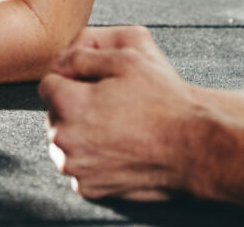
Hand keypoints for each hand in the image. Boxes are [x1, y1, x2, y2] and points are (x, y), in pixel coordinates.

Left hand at [39, 26, 198, 200]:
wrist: (194, 147)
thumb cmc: (162, 100)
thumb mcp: (124, 57)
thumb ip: (80, 54)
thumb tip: (58, 62)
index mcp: (68, 103)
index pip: (48, 83)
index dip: (71, 79)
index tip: (93, 84)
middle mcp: (66, 138)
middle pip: (54, 112)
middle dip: (72, 105)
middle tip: (108, 104)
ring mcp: (77, 167)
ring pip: (64, 139)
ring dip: (79, 131)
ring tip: (113, 125)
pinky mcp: (90, 188)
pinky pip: (78, 165)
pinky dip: (90, 156)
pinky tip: (115, 146)